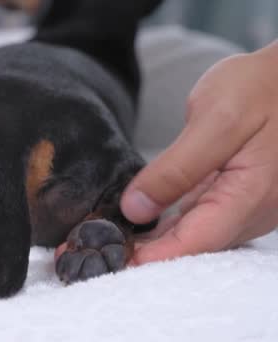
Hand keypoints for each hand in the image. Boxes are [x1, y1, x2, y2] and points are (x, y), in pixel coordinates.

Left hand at [121, 42, 277, 264]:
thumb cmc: (263, 88)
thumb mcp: (215, 120)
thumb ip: (176, 168)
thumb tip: (136, 208)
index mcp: (250, 195)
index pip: (195, 242)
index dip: (152, 258)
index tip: (112, 260)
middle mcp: (251, 211)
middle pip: (191, 245)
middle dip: (144, 253)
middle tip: (95, 247)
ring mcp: (245, 206)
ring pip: (192, 234)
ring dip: (151, 240)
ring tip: (106, 235)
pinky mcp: (235, 195)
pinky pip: (197, 218)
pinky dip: (166, 223)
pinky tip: (136, 221)